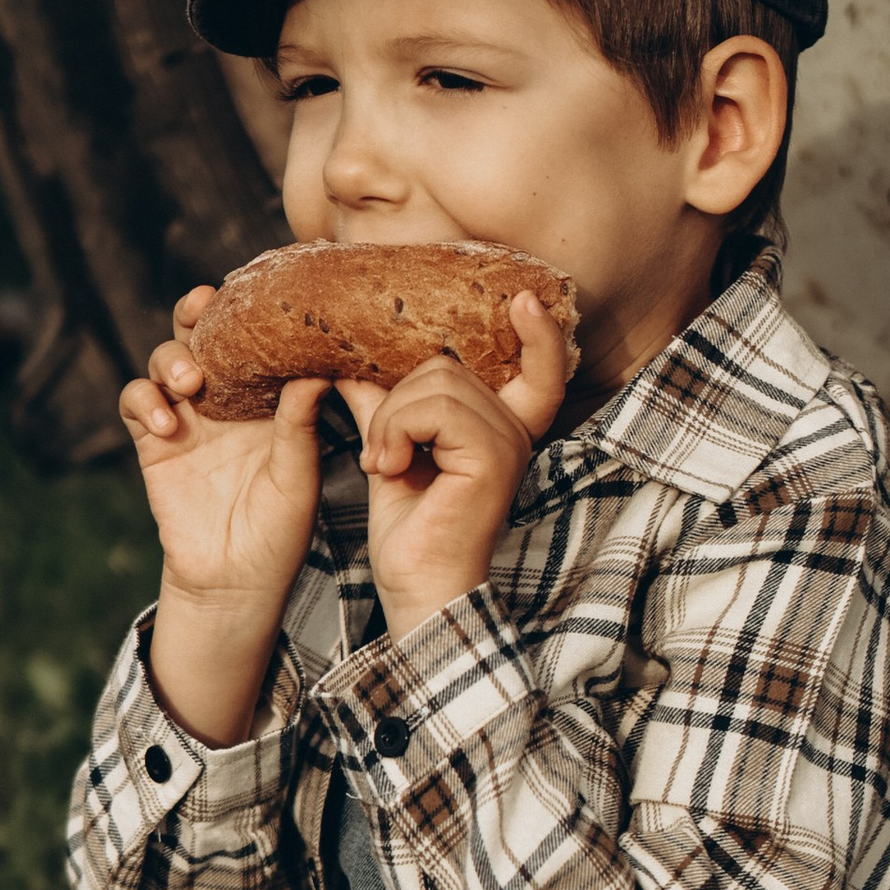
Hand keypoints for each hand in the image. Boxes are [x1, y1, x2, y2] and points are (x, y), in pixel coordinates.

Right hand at [120, 289, 330, 746]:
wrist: (236, 581)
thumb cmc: (280, 531)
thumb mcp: (300, 476)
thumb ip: (302, 424)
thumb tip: (317, 369)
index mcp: (266, 396)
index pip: (252, 337)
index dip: (248, 309)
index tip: (253, 294)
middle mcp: (223, 398)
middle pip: (201, 332)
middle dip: (198, 312)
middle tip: (204, 309)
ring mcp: (186, 416)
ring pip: (165, 359)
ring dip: (172, 359)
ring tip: (190, 384)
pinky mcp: (153, 442)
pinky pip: (136, 402)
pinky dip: (145, 401)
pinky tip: (167, 423)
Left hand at [348, 291, 571, 644]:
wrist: (417, 590)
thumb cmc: (411, 533)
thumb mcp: (393, 452)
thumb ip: (385, 406)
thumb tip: (352, 364)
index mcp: (500, 429)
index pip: (537, 368)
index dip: (537, 333)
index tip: (522, 299)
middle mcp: (514, 432)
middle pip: (447, 366)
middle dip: (396, 402)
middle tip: (381, 453)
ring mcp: (508, 443)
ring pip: (436, 381)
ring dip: (390, 421)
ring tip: (384, 465)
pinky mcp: (492, 457)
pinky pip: (432, 407)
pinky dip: (396, 432)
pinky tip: (390, 469)